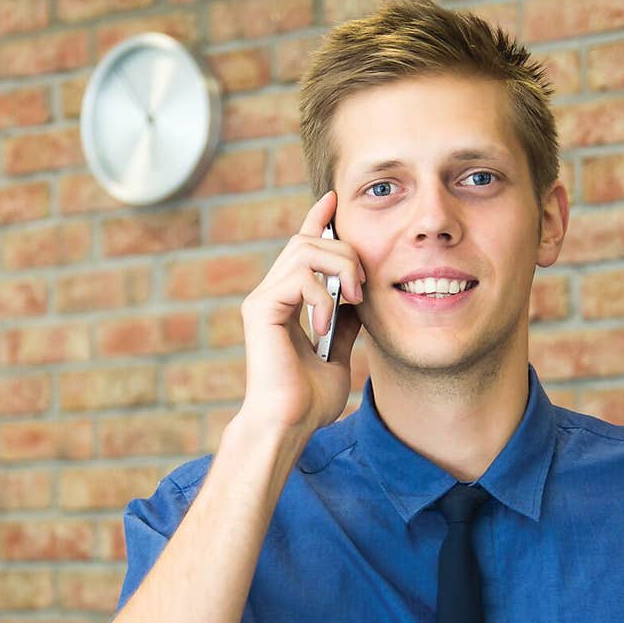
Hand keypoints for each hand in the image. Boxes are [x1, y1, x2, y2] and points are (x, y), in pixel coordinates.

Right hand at [236, 190, 364, 437]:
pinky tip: (324, 326)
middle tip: (363, 287)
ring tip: (352, 299)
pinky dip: (321, 297)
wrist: (288, 424)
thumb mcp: (337, 352)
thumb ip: (345, 322)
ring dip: (339, 267)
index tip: (335, 199)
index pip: (302, 246)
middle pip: (308, 240)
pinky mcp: (260, 309)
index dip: (318, 218)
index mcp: (287, 300)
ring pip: (304, 249)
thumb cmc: (308, 399)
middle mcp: (271, 293)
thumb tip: (360, 299)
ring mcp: (263, 299)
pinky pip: (298, 277)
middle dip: (345, 252)